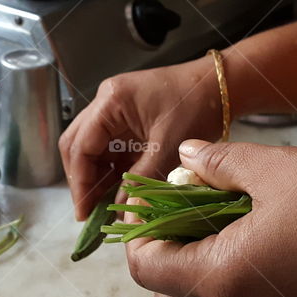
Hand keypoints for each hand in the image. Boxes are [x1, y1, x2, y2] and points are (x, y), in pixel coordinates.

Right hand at [60, 58, 222, 219]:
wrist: (219, 85)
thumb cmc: (198, 105)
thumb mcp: (169, 146)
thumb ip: (142, 178)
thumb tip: (120, 208)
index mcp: (111, 101)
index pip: (80, 146)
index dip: (79, 182)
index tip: (84, 211)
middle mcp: (106, 102)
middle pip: (77, 145)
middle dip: (82, 180)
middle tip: (90, 212)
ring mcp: (115, 109)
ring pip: (92, 149)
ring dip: (97, 177)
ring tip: (105, 207)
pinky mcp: (127, 119)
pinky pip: (110, 148)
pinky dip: (112, 171)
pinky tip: (119, 191)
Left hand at [124, 139, 296, 296]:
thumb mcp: (277, 169)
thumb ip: (219, 164)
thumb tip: (184, 157)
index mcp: (221, 278)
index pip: (145, 267)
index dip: (140, 231)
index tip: (153, 198)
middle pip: (169, 294)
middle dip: (164, 252)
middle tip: (185, 207)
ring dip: (197, 267)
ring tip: (222, 217)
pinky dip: (231, 279)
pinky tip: (257, 235)